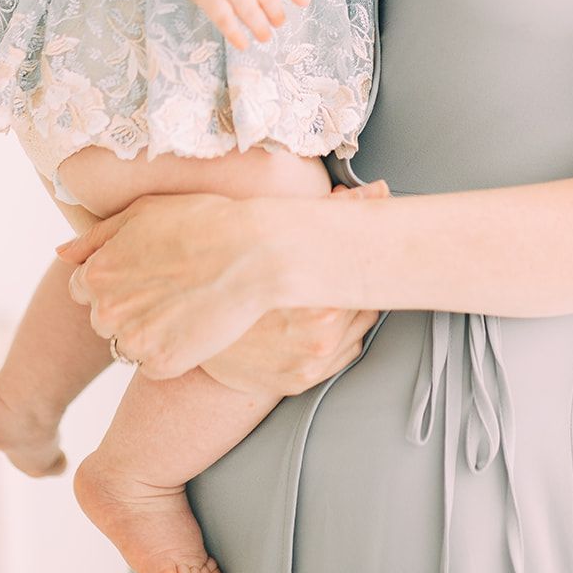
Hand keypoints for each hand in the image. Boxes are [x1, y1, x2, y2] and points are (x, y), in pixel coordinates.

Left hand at [57, 193, 272, 378]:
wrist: (253, 253)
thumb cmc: (201, 222)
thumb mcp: (144, 211)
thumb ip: (96, 236)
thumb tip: (61, 254)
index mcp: (97, 273)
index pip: (83, 287)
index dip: (115, 276)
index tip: (145, 268)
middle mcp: (107, 312)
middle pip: (103, 317)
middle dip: (127, 304)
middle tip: (168, 284)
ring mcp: (135, 342)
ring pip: (127, 343)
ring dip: (146, 328)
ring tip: (183, 302)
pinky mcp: (162, 366)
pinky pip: (153, 363)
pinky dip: (170, 348)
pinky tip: (194, 321)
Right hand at [200, 180, 390, 394]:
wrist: (192, 319)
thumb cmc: (234, 271)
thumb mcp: (282, 232)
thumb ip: (337, 212)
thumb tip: (380, 192)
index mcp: (320, 302)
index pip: (367, 276)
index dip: (362, 258)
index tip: (358, 247)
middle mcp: (318, 338)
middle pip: (365, 304)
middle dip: (355, 283)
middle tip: (340, 267)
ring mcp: (308, 363)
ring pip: (357, 331)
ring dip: (349, 312)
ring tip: (323, 293)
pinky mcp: (298, 380)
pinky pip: (341, 356)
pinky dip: (337, 338)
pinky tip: (316, 318)